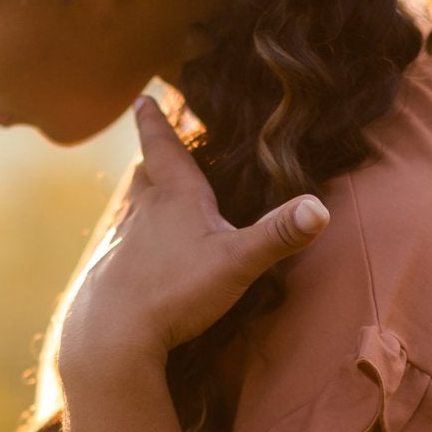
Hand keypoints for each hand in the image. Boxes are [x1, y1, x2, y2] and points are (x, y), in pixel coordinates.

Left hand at [57, 93, 328, 380]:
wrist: (114, 333)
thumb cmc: (176, 290)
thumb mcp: (238, 262)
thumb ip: (279, 235)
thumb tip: (320, 208)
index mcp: (175, 198)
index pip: (164, 148)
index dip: (155, 122)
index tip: (143, 98)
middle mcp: (144, 212)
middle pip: (145, 175)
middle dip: (152, 159)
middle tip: (153, 145)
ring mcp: (123, 243)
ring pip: (131, 209)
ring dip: (141, 199)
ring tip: (150, 197)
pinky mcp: (111, 273)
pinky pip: (122, 246)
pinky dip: (132, 239)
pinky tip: (139, 257)